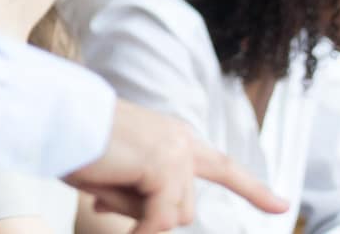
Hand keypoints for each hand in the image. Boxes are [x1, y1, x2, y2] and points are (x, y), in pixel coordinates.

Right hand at [63, 101, 286, 233]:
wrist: (58, 117)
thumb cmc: (78, 142)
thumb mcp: (119, 172)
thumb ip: (142, 194)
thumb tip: (151, 224)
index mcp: (173, 136)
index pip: (221, 167)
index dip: (252, 189)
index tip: (281, 205)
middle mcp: (181, 140)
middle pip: (186, 207)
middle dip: (149, 215)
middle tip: (101, 195)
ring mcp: (177, 153)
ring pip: (174, 215)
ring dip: (139, 216)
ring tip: (100, 187)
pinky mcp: (165, 167)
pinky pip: (160, 220)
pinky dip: (140, 232)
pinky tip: (113, 219)